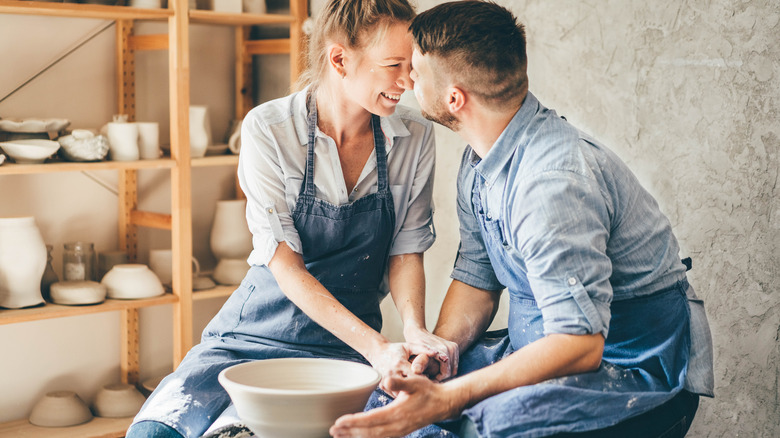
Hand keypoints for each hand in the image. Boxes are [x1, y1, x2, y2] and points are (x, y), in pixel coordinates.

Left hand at [330, 374, 463, 437]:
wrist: (443, 404)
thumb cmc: (427, 391)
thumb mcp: (415, 382)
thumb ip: (399, 382)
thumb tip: (386, 381)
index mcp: (397, 413)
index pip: (370, 420)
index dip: (354, 422)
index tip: (339, 422)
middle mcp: (397, 426)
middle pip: (368, 432)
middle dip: (349, 432)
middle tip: (333, 430)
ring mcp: (399, 431)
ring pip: (373, 437)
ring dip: (355, 436)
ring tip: (340, 435)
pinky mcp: (400, 432)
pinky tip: (358, 436)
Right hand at [365, 342, 437, 393]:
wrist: (377, 352)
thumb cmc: (395, 349)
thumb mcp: (408, 346)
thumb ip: (422, 348)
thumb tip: (435, 353)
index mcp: (400, 363)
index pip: (415, 376)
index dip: (423, 380)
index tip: (427, 381)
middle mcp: (392, 373)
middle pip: (408, 387)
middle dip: (415, 389)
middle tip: (422, 389)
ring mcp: (386, 380)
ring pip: (401, 393)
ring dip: (408, 393)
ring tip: (414, 391)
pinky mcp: (382, 385)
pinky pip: (394, 394)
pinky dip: (401, 394)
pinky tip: (406, 391)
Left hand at [404, 327, 458, 380]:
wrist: (417, 332)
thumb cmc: (414, 345)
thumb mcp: (415, 355)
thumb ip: (418, 363)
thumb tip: (416, 370)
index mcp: (443, 350)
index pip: (446, 373)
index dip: (438, 380)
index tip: (429, 382)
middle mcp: (451, 348)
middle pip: (451, 371)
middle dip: (442, 377)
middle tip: (431, 380)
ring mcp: (454, 347)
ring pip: (453, 369)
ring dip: (445, 373)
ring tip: (433, 376)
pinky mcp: (454, 347)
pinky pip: (454, 364)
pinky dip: (447, 368)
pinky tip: (437, 370)